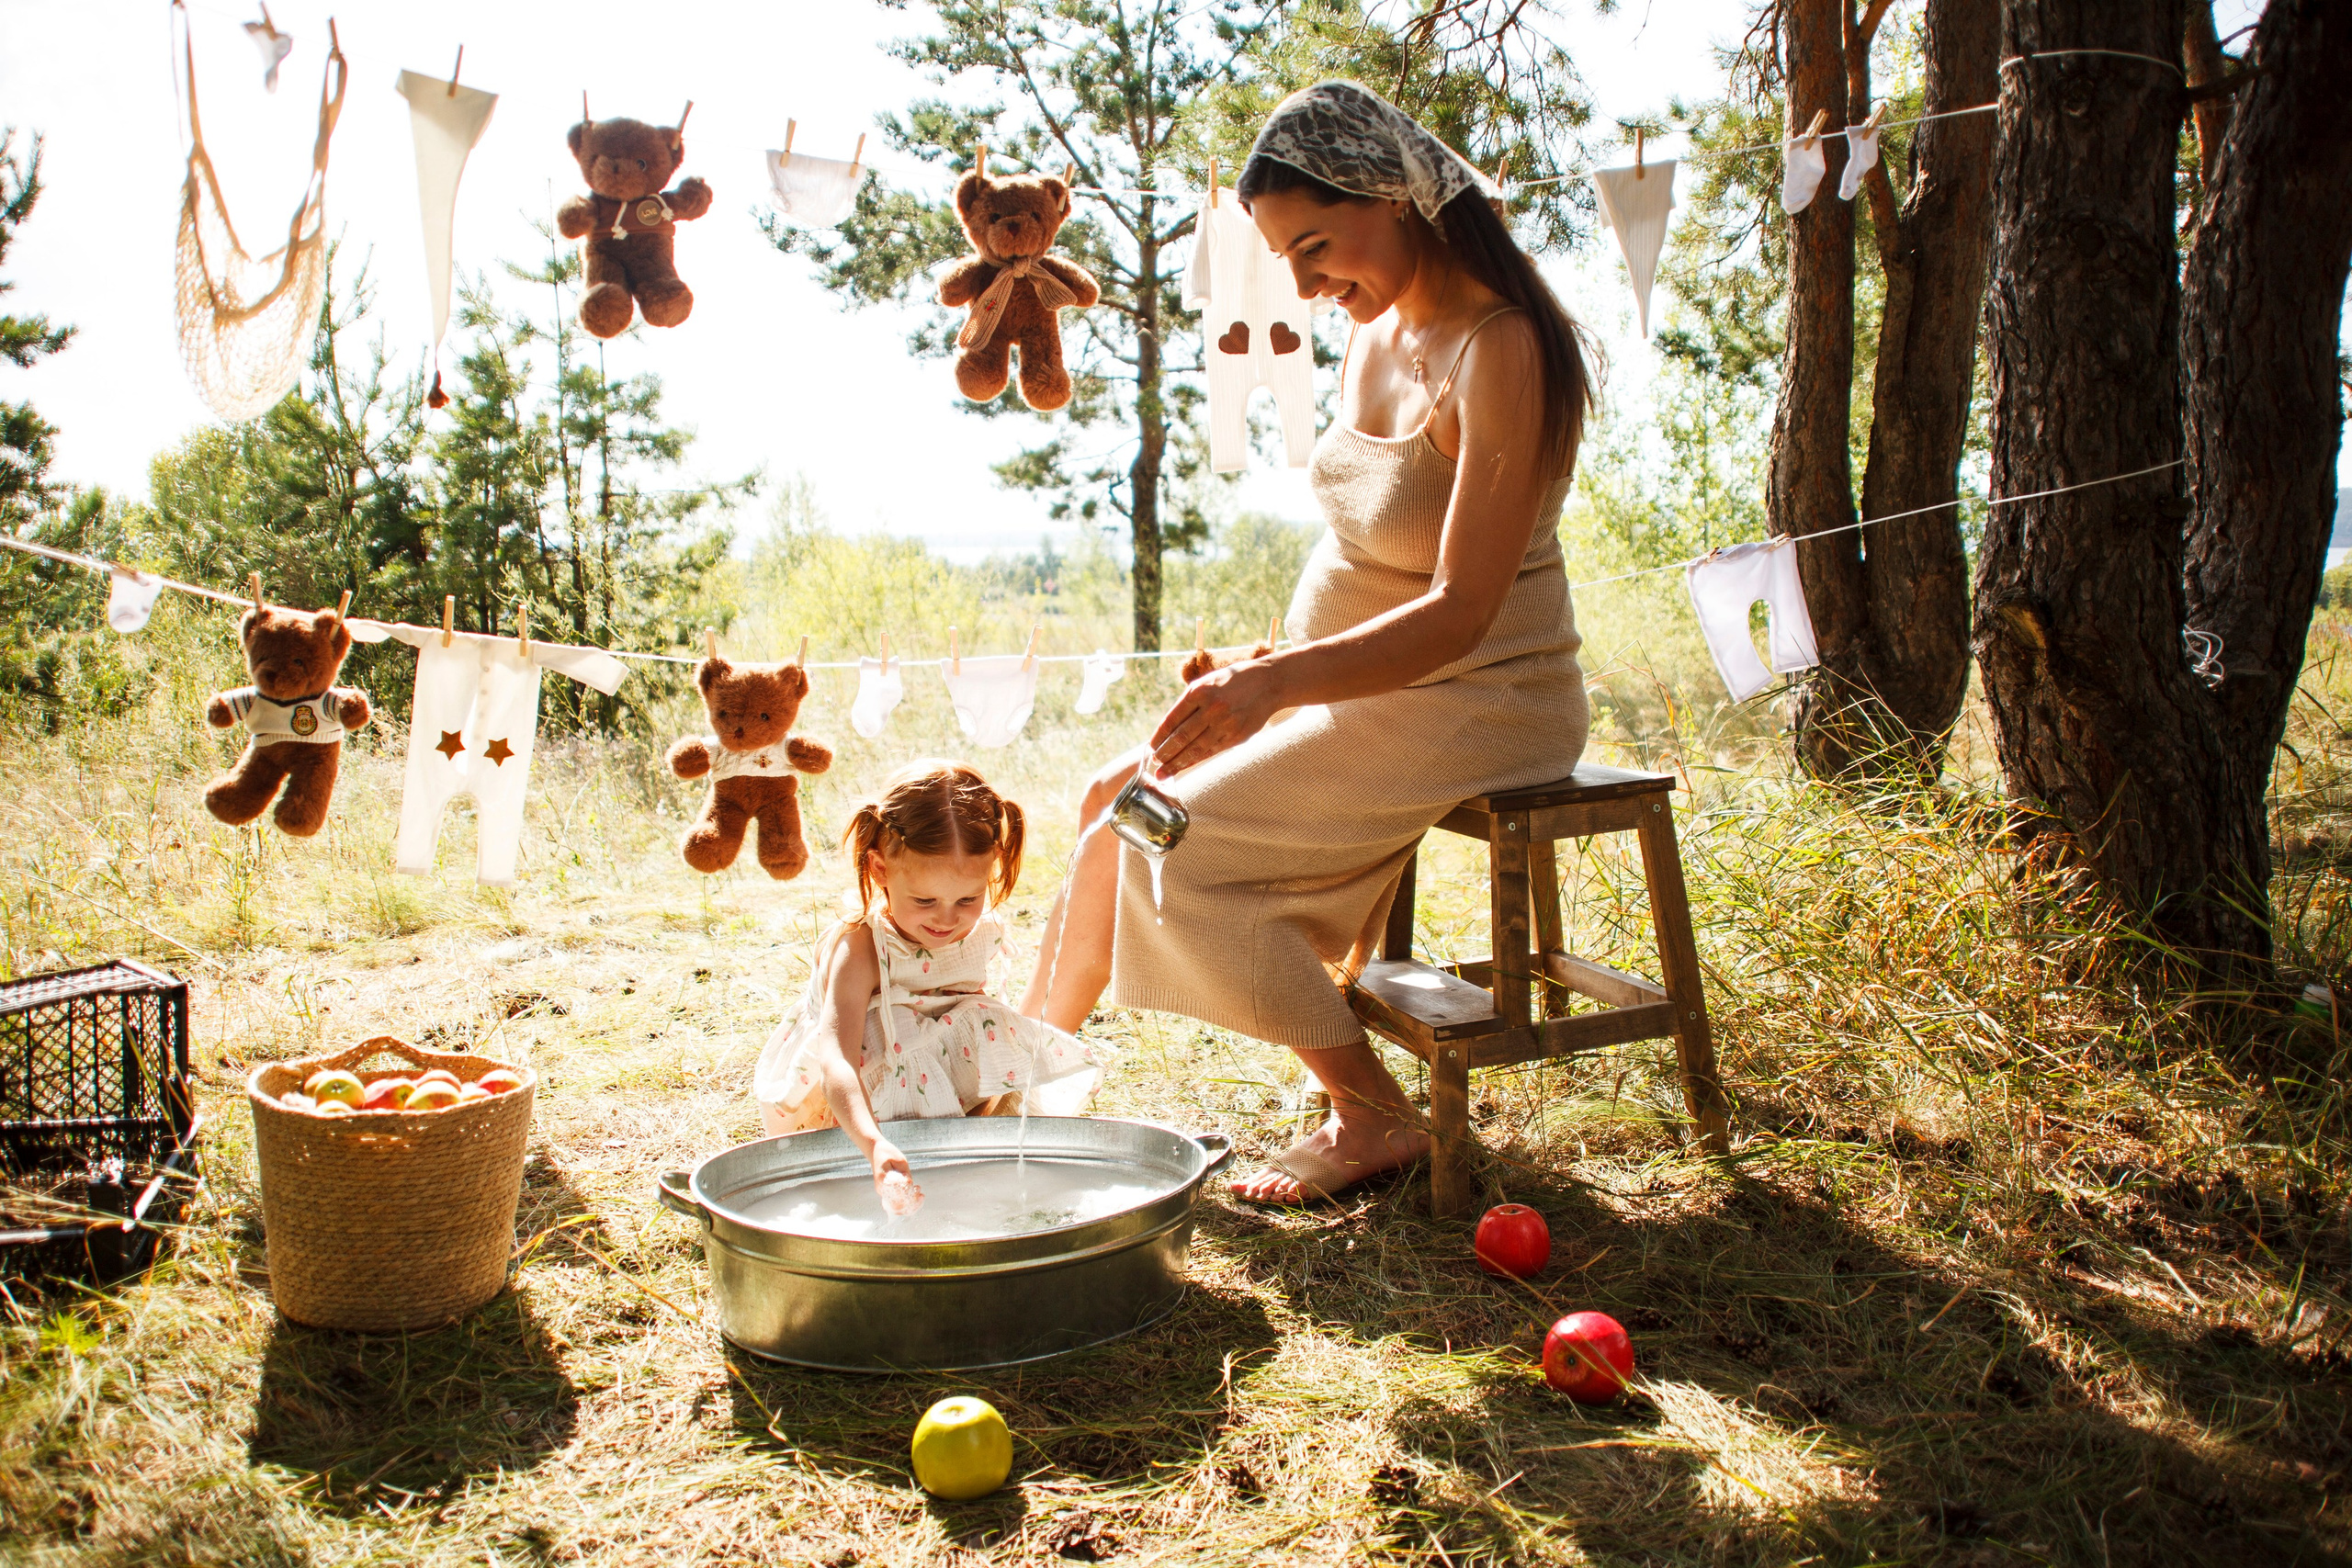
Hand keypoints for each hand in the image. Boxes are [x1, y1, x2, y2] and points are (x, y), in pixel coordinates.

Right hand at [872, 1140, 922, 1216]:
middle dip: (911, 1202)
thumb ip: (904, 1173)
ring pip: (897, 1207)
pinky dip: (908, 1202)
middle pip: (896, 1205)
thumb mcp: (899, 1160)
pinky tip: (917, 1195)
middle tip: (920, 1194)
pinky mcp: (888, 1192)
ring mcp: (884, 1192)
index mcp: (883, 1181)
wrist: (876, 1151)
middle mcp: (882, 1189)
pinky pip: (898, 1202)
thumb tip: (910, 1185)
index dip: (908, 1195)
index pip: (896, 1195)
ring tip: (920, 1194)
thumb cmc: (887, 1153)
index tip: (916, 1188)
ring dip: (911, 1204)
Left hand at [1149, 655, 1286, 774]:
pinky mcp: (1237, 736)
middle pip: (1181, 736)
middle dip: (1165, 753)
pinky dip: (1195, 760)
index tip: (1151, 746)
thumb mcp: (1208, 682)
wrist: (1268, 684)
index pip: (1172, 719)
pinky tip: (1184, 766)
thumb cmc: (1233, 682)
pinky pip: (1211, 751)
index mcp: (1199, 691)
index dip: (1159, 736)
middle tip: (1154, 763)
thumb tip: (1168, 729)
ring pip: (1195, 748)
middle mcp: (1211, 708)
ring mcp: (1225, 724)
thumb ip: (1190, 703)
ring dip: (1176, 762)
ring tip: (1163, 772)